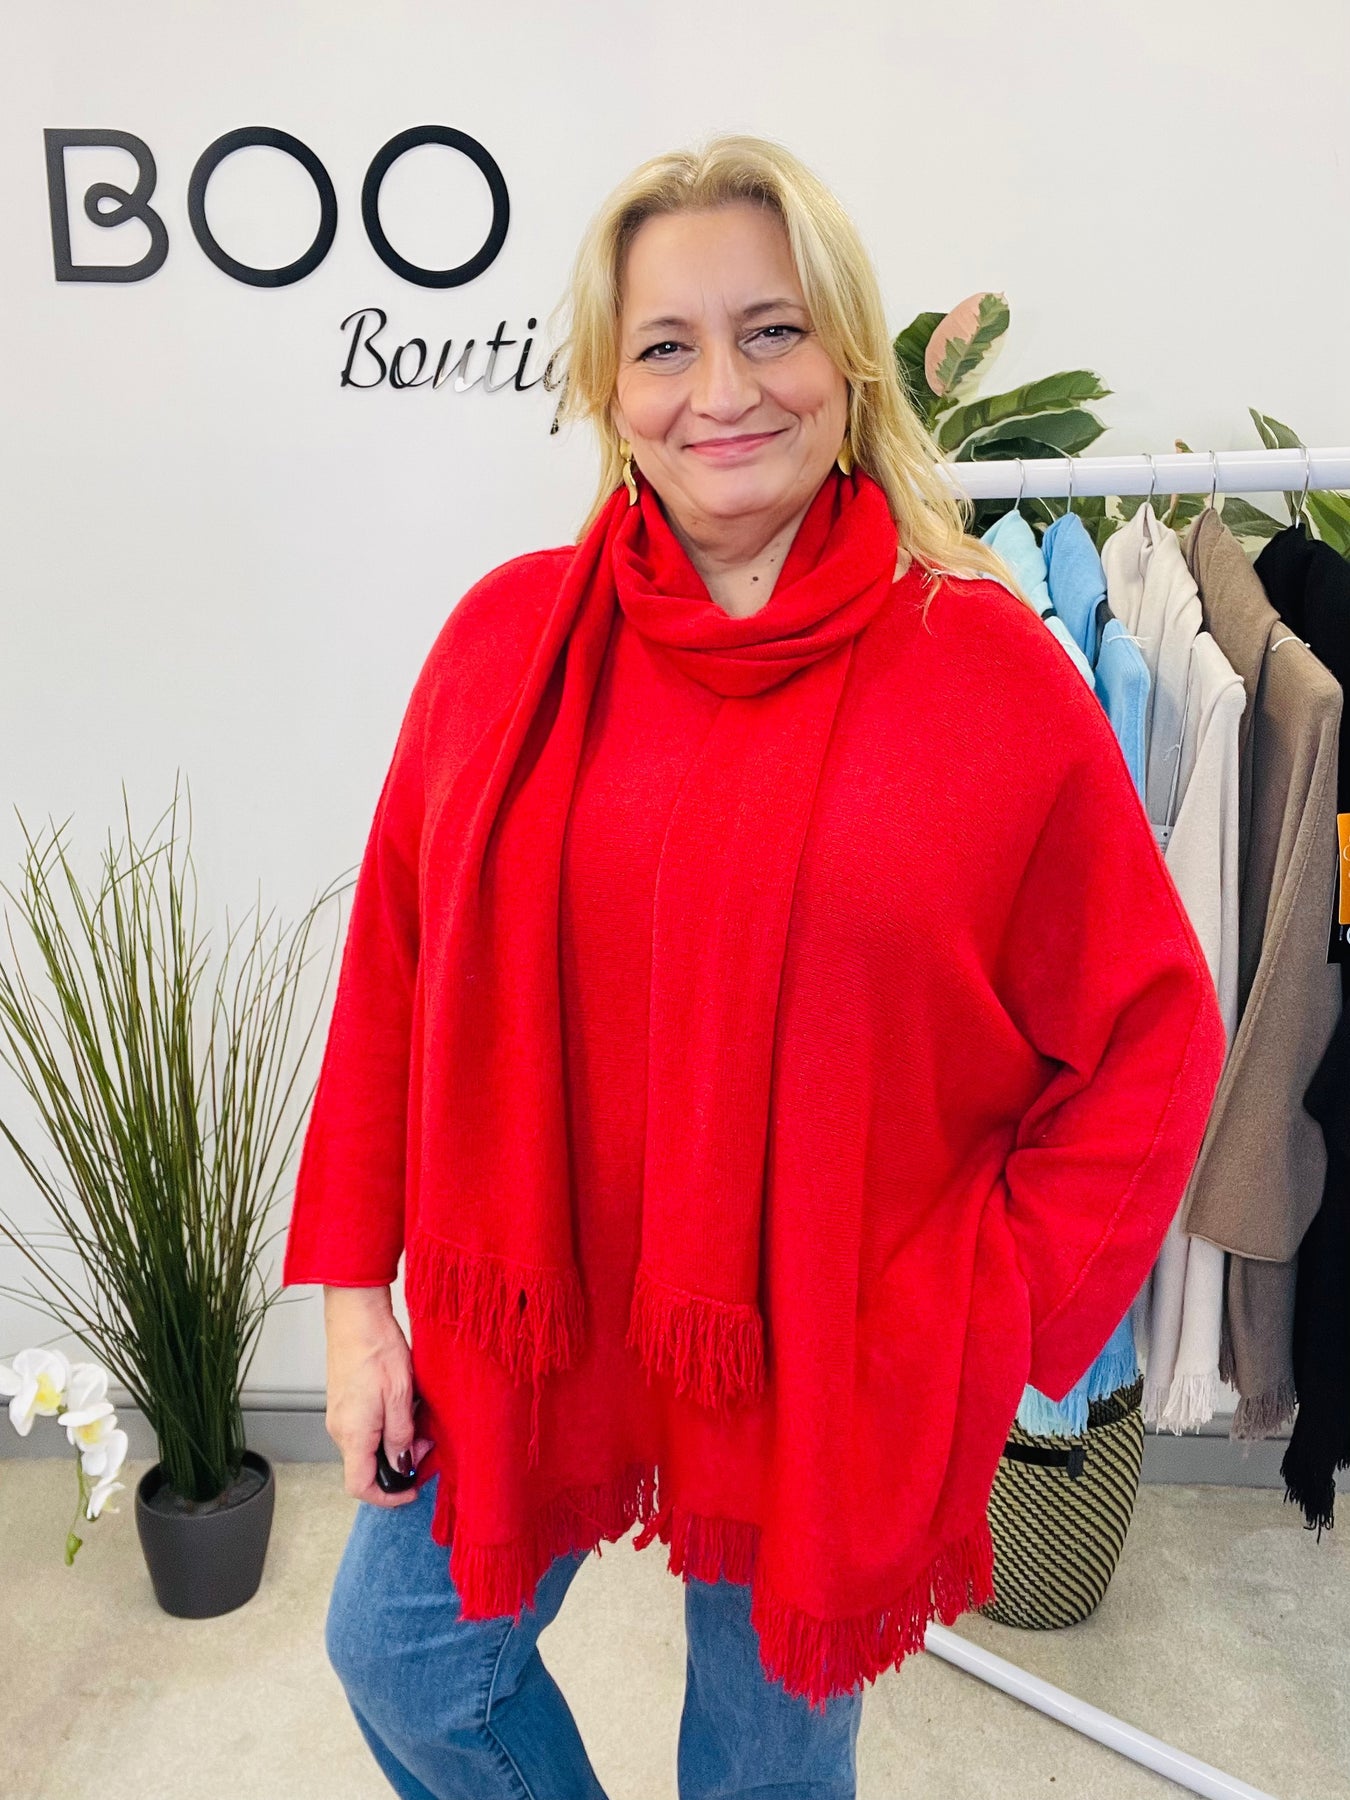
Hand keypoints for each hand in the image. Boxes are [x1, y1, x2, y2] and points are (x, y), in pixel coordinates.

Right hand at [323, 1285, 433, 1506]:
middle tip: (425, 1445)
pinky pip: (364, 1428)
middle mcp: (340, 1430)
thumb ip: (400, 1437)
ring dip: (394, 1443)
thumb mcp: (400, 1396)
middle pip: (366, 1467)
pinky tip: (403, 1406)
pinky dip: (385, 1427)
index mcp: (353, 1434)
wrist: (355, 1315)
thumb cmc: (376, 1349)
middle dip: (398, 1464)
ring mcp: (340, 1415)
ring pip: (367, 1447)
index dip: (387, 1496)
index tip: (412, 1489)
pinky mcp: (344, 1402)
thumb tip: (402, 1466)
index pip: (360, 1486)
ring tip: (418, 1420)